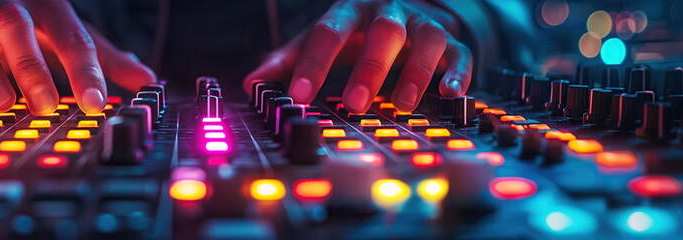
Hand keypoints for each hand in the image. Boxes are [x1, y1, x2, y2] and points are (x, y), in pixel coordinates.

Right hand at [0, 0, 155, 113]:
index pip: (70, 35)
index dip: (84, 70)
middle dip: (30, 67)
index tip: (95, 102)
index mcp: (47, 7)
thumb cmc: (41, 29)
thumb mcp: (76, 38)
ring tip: (2, 104)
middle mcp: (7, 9)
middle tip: (46, 105)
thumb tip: (149, 80)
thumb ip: (108, 60)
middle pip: (15, 28)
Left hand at [245, 0, 471, 112]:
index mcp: (350, 10)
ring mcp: (422, 25)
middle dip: (370, 68)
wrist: (403, 12)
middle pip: (383, 32)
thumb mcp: (318, 40)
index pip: (328, 32)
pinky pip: (459, 54)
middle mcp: (389, 12)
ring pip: (425, 40)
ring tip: (400, 105)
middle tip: (354, 103)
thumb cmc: (353, 31)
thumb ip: (287, 61)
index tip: (299, 96)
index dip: (313, 64)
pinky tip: (449, 94)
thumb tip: (251, 83)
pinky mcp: (450, 42)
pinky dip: (456, 73)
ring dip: (415, 73)